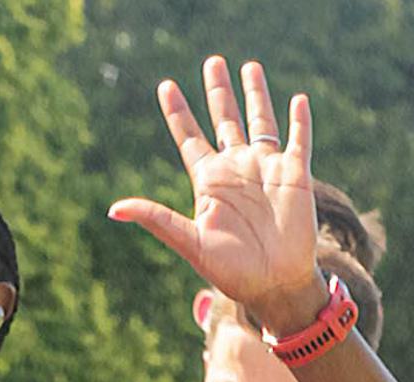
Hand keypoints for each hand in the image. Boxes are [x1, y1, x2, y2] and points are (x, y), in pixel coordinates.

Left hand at [109, 59, 319, 329]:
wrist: (274, 286)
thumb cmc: (232, 272)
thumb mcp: (190, 244)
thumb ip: (157, 220)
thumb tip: (114, 209)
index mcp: (210, 183)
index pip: (189, 138)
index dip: (177, 112)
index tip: (166, 86)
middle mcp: (236, 170)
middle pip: (224, 120)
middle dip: (217, 91)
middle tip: (211, 62)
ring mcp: (266, 170)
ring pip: (260, 122)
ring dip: (255, 94)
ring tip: (249, 66)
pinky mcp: (295, 175)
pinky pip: (298, 139)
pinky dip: (299, 119)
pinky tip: (298, 99)